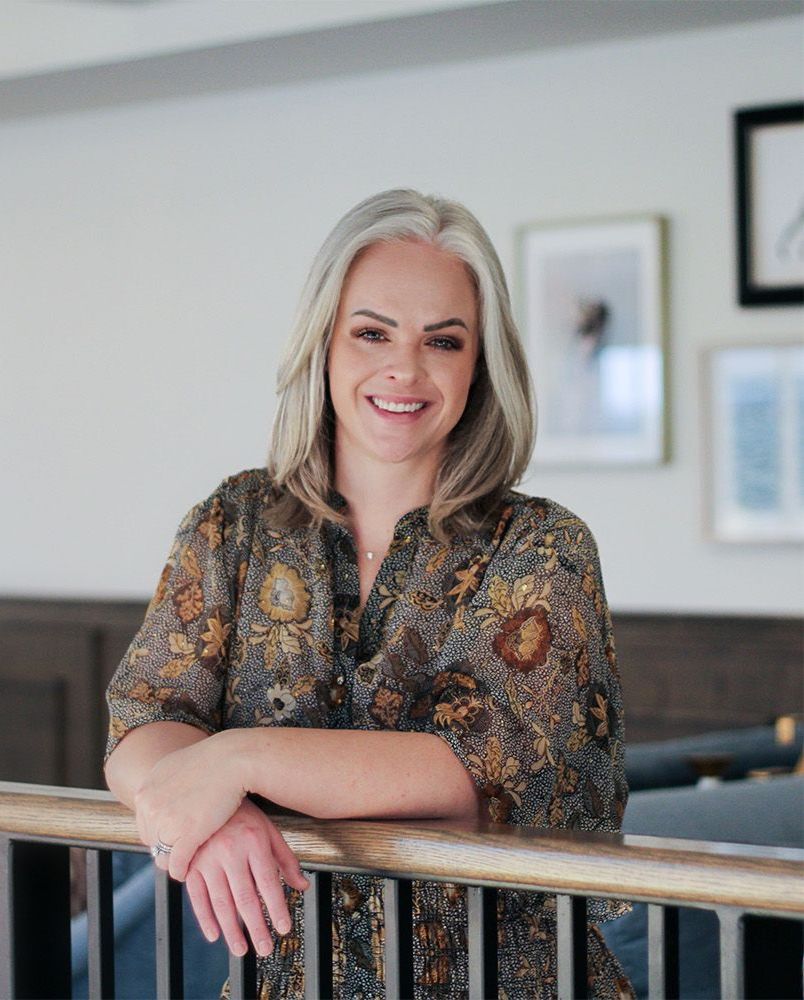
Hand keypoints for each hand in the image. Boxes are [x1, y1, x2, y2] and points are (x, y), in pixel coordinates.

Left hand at [134, 732, 245, 879]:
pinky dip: (181, 870)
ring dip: (173, 860)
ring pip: (161, 855)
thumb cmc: (215, 759)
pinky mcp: (185, 836)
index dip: (160, 832)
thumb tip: (163, 800)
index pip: (144, 823)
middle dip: (166, 846)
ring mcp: (166, 821)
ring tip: (186, 861)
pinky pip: (176, 864)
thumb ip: (165, 786)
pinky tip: (188, 870)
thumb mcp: (177, 766)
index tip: (173, 836)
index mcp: (146, 789)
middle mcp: (150, 806)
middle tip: (181, 850)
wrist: (234, 758)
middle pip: (152, 840)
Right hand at [184, 798, 309, 956]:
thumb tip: (301, 886)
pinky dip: (204, 918)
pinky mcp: (190, 864)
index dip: (277, 908)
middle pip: (245, 897)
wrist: (207, 792)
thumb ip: (285, 859)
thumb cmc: (243, 814)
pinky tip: (215, 934)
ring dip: (232, 929)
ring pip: (221, 901)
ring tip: (242, 949)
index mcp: (254, 842)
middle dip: (256, 927)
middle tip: (265, 948)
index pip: (268, 882)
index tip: (284, 928)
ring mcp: (207, 858)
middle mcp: (231, 851)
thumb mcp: (269, 830)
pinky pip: (196, 896)